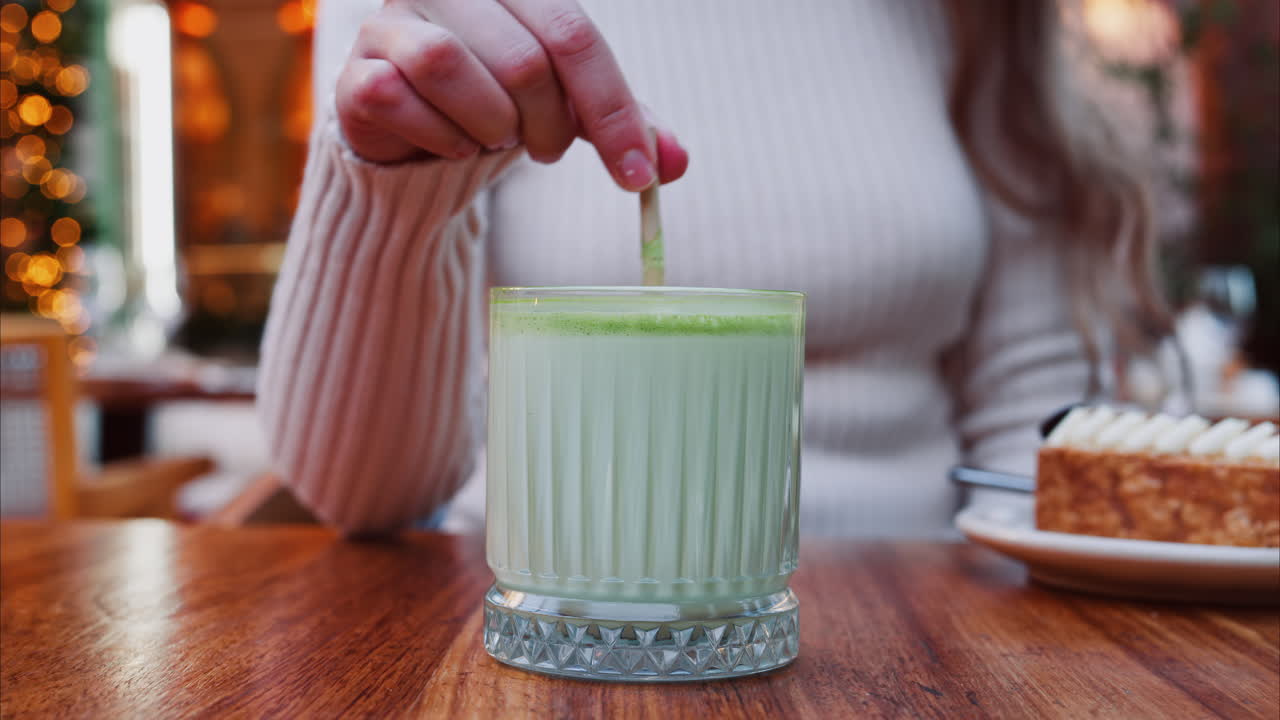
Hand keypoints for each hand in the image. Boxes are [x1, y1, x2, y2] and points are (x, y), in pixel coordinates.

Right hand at [336, 0, 687, 190]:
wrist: (416, 134)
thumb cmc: (501, 107)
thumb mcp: (571, 111)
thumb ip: (623, 128)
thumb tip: (675, 165)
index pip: (575, 35)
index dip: (614, 112)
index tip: (639, 176)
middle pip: (523, 60)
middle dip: (550, 129)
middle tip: (546, 152)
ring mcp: (393, 21)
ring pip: (452, 66)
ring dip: (490, 130)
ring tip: (494, 139)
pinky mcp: (354, 70)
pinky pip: (398, 98)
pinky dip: (439, 138)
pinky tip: (448, 145)